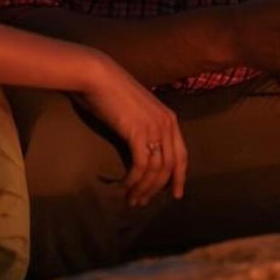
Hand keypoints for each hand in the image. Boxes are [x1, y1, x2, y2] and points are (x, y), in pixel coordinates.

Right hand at [74, 52, 187, 206]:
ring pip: (156, 169)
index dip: (180, 177)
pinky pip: (141, 165)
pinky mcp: (138, 133)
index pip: (182, 155)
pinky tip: (124, 187)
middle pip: (170, 166)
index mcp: (170, 119)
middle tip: (142, 203)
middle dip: (157, 189)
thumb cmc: (111, 93)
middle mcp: (167, 124)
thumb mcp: (136, 112)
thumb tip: (141, 149)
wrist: (98, 76)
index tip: (176, 194)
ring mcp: (155, 128)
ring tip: (131, 200)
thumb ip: (143, 128)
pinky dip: (133, 180)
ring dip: (143, 188)